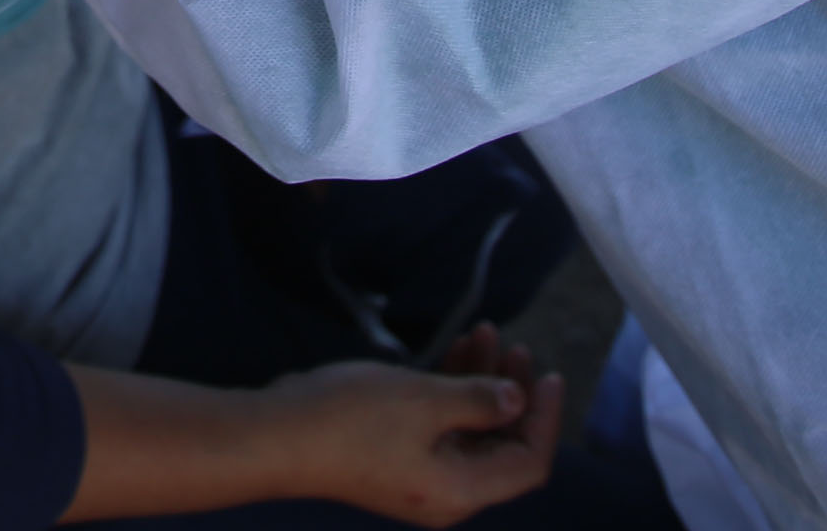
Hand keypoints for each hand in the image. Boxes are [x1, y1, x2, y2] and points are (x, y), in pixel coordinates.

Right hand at [259, 331, 559, 527]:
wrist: (278, 435)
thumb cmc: (353, 420)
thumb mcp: (426, 402)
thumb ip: (480, 401)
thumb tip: (517, 401)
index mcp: (461, 491)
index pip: (527, 463)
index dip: (545, 419)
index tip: (549, 373)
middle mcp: (446, 492)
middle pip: (501, 447)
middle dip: (512, 394)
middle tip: (515, 347)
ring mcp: (419, 475)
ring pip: (470, 431)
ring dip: (482, 384)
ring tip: (485, 335)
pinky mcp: (395, 456)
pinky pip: (440, 428)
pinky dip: (452, 392)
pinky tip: (455, 351)